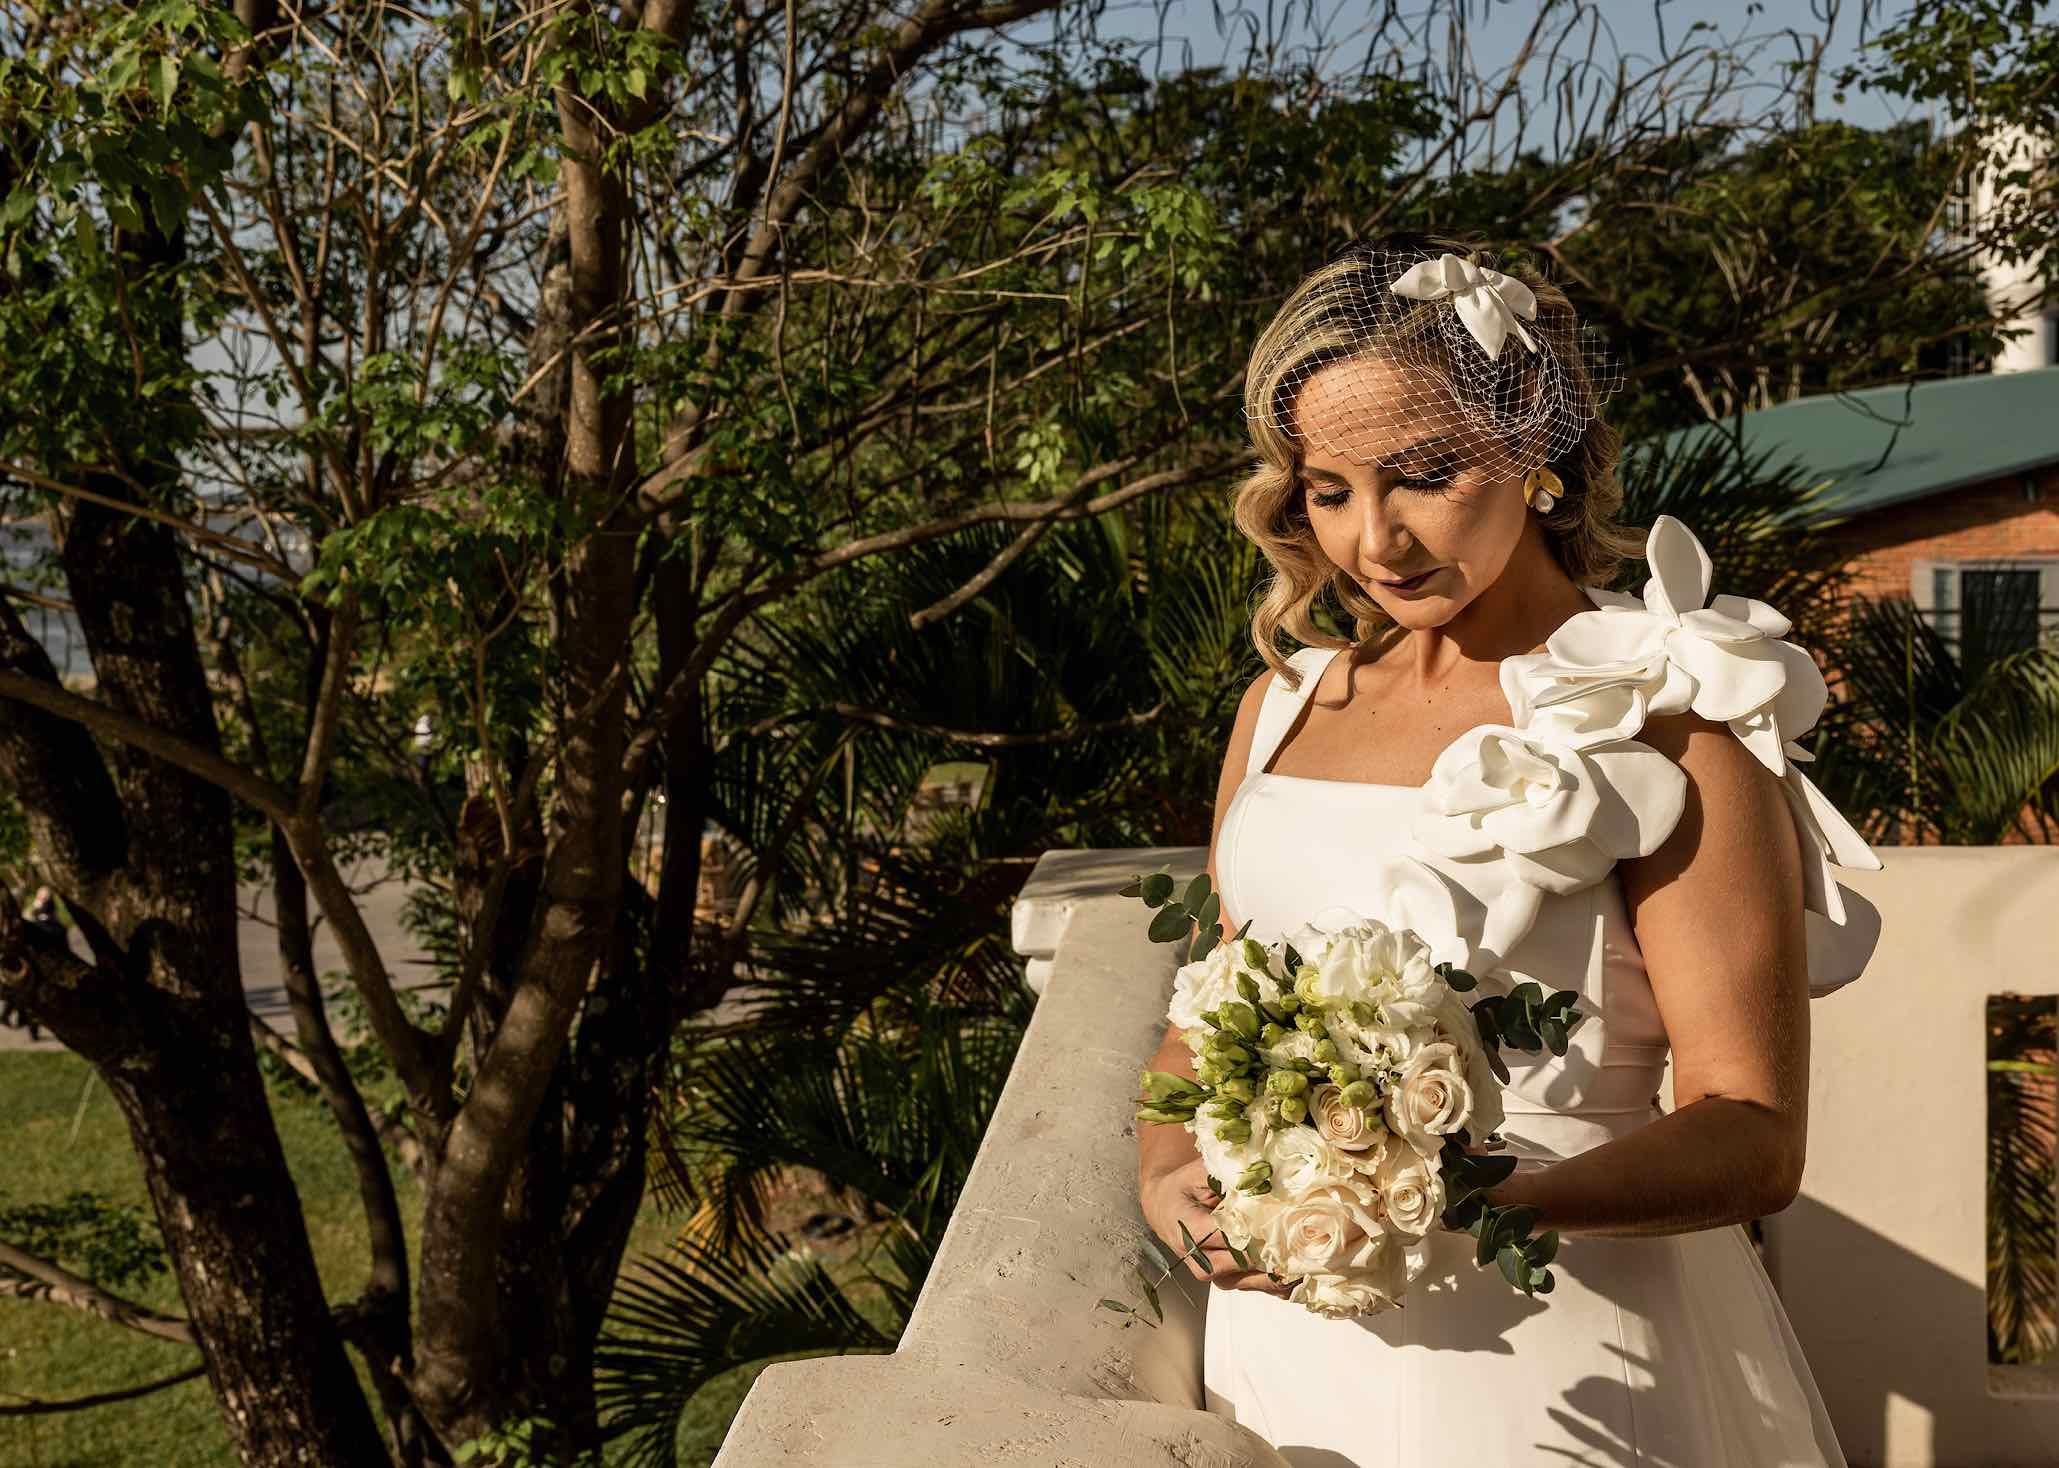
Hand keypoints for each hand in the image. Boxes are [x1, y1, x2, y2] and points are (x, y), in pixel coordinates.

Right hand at [1141, 1156, 1293, 1296]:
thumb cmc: (1184, 1187)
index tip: (1285, 1223)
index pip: (1227, 1235)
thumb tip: (1257, 1170)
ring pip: (1252, 1280)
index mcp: (1189, 1230)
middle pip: (1242, 1262)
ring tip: (1309, 1263)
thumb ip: (1223, 1174)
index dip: (1257, 1231)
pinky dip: (1280, 1284)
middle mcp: (1201, 1259)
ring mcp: (1215, 1273)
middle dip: (1273, 1253)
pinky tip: (1301, 1276)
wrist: (1167, 1208)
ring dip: (1281, 1273)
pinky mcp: (1229, 1280)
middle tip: (1305, 1245)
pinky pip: (1257, 1287)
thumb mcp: (1196, 1172)